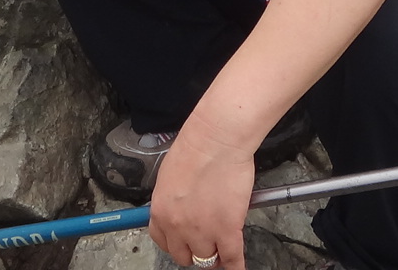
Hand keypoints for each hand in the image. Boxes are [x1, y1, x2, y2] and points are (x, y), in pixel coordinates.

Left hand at [148, 127, 254, 269]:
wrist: (217, 139)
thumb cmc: (196, 148)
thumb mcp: (170, 177)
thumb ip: (174, 200)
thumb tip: (183, 208)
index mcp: (160, 212)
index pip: (164, 243)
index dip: (178, 244)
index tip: (186, 243)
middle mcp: (177, 227)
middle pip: (185, 256)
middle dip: (196, 251)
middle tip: (207, 244)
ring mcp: (201, 232)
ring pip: (207, 258)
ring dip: (216, 254)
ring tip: (224, 246)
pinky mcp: (226, 231)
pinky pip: (232, 259)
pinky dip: (236, 267)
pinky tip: (237, 268)